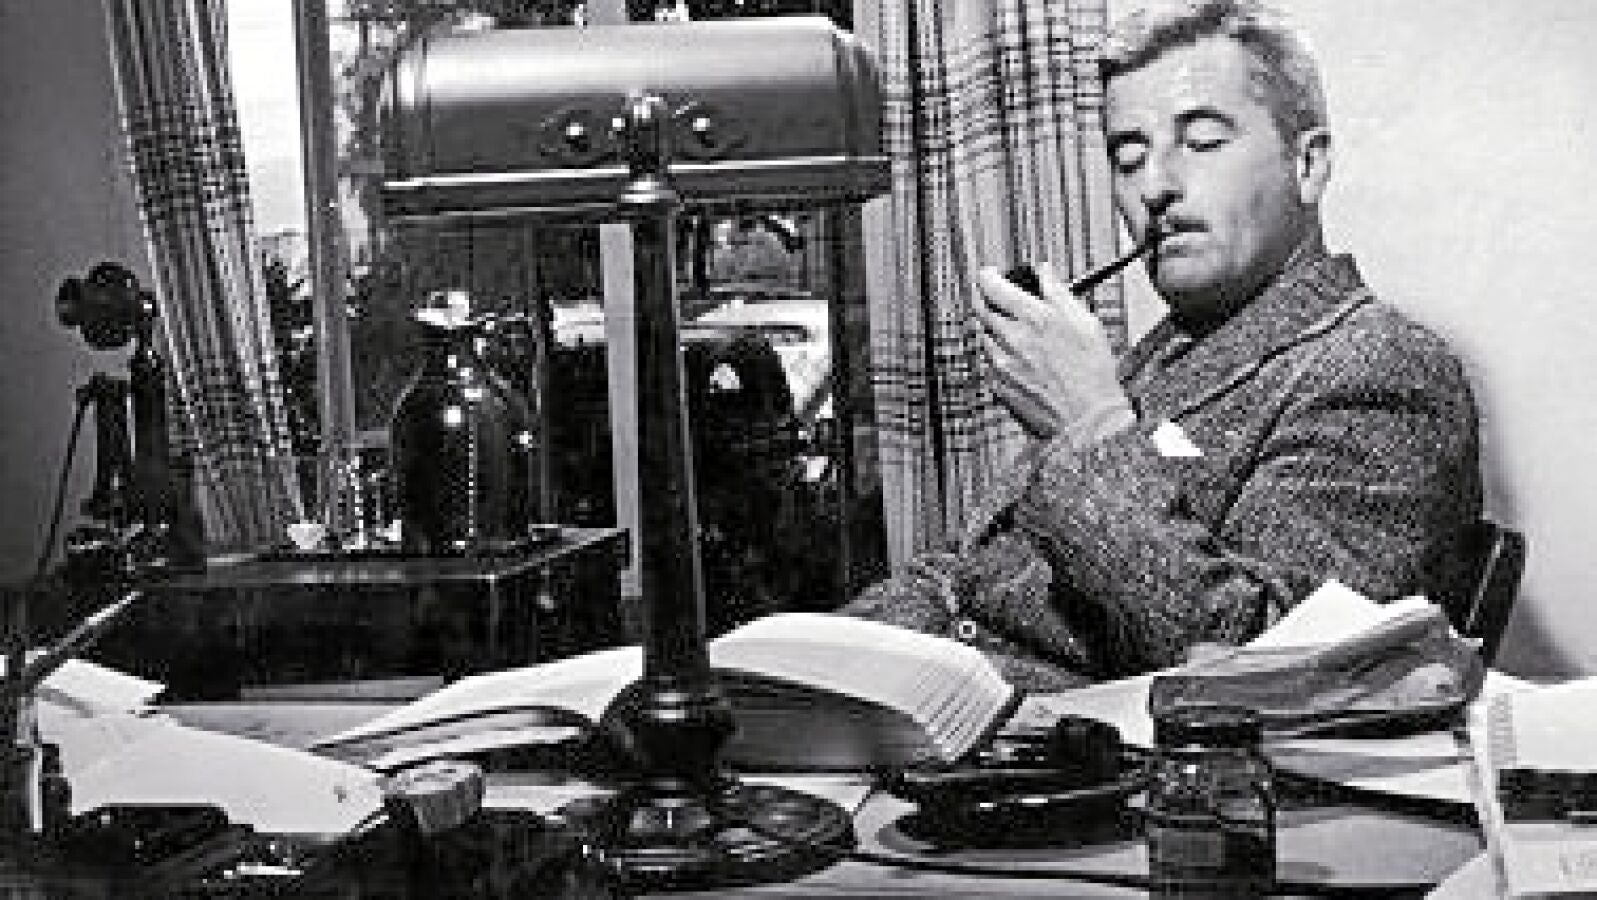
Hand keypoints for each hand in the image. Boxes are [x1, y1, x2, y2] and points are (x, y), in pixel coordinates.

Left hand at [974, 261, 1135, 441]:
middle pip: (980, 308)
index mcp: (1032, 317)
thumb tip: (1045, 272)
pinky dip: (998, 354)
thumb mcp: (1085, 322)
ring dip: (993, 328)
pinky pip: (989, 361)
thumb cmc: (1092, 375)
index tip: (990, 274)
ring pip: (983, 335)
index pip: (991, 285)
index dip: (988, 276)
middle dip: (987, 300)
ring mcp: (1001, 362)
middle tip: (1000, 301)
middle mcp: (1010, 338)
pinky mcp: (998, 383)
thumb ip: (1058, 293)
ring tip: (1017, 334)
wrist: (1086, 418)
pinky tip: (1020, 360)